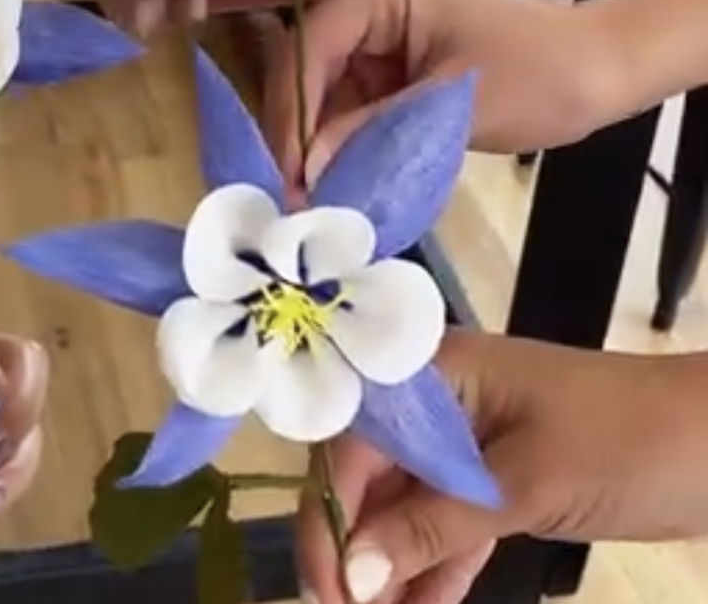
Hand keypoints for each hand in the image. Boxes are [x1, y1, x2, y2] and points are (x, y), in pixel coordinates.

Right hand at [263, 0, 625, 177]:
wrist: (597, 73)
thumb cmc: (539, 76)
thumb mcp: (448, 108)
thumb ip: (369, 133)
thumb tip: (304, 171)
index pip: (310, 47)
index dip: (292, 113)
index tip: (289, 176)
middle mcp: (367, 2)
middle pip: (306, 68)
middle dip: (298, 132)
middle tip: (292, 196)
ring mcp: (376, 34)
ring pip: (321, 93)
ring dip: (316, 144)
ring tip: (310, 200)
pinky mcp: (388, 66)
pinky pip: (348, 106)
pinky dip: (343, 144)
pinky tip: (336, 181)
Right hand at [296, 330, 707, 603]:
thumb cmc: (626, 442)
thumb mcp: (526, 485)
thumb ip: (434, 526)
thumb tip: (353, 577)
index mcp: (434, 373)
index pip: (355, 438)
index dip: (330, 509)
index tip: (330, 586)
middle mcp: (437, 401)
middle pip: (369, 472)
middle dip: (354, 544)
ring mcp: (467, 441)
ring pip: (404, 504)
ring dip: (390, 564)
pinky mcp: (497, 479)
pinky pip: (446, 524)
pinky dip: (433, 568)